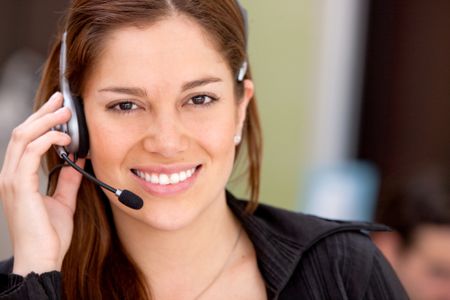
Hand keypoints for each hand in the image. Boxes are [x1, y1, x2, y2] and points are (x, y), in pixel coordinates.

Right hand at [0, 92, 83, 275]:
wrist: (42, 259)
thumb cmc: (49, 235)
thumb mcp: (62, 200)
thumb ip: (67, 179)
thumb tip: (77, 159)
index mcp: (18, 177)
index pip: (26, 140)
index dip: (40, 120)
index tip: (58, 108)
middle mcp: (10, 175)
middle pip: (22, 132)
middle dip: (42, 113)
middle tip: (61, 100)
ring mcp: (11, 180)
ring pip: (23, 137)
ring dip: (45, 121)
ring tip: (65, 112)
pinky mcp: (19, 187)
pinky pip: (30, 153)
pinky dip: (47, 140)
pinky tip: (64, 137)